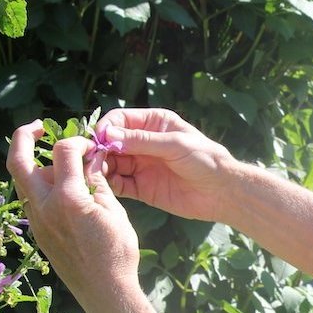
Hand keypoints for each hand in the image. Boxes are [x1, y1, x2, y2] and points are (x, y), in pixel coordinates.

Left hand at [7, 121, 140, 307]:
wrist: (105, 292)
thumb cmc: (117, 253)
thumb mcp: (115, 212)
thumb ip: (99, 182)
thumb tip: (92, 160)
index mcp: (68, 199)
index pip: (63, 152)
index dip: (78, 141)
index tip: (91, 146)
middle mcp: (44, 207)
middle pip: (18, 161)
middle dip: (24, 137)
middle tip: (38, 127)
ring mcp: (37, 222)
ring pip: (22, 181)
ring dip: (35, 164)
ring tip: (58, 164)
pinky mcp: (38, 233)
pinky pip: (31, 201)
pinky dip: (40, 185)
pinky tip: (61, 188)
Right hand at [97, 107, 240, 221]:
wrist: (222, 192)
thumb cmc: (205, 159)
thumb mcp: (174, 145)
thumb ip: (141, 141)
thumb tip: (108, 135)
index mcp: (153, 123)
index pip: (120, 120)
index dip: (106, 128)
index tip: (98, 140)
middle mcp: (143, 143)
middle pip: (111, 143)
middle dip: (99, 150)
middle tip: (91, 159)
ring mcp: (141, 165)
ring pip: (111, 163)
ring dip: (101, 167)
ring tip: (94, 173)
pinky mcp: (141, 188)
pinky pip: (119, 184)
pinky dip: (109, 184)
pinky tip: (103, 186)